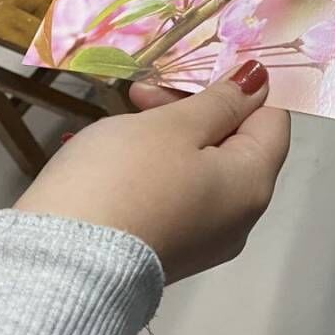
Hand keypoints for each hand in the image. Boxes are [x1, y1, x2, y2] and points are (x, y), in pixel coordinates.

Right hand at [15, 61, 290, 283]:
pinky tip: (108, 156)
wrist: (62, 268)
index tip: (195, 67)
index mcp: (253, 184)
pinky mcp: (166, 251)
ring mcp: (203, 240)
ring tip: (117, 120)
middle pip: (234, 145)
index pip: (272, 120)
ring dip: (165, 135)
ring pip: (199, 169)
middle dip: (191, 109)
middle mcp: (239, 218)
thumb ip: (220, 102)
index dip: (240, 87)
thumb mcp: (172, 127)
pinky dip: (150, 169)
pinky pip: (173, 196)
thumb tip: (260, 82)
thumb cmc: (124, 182)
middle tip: (139, 91)